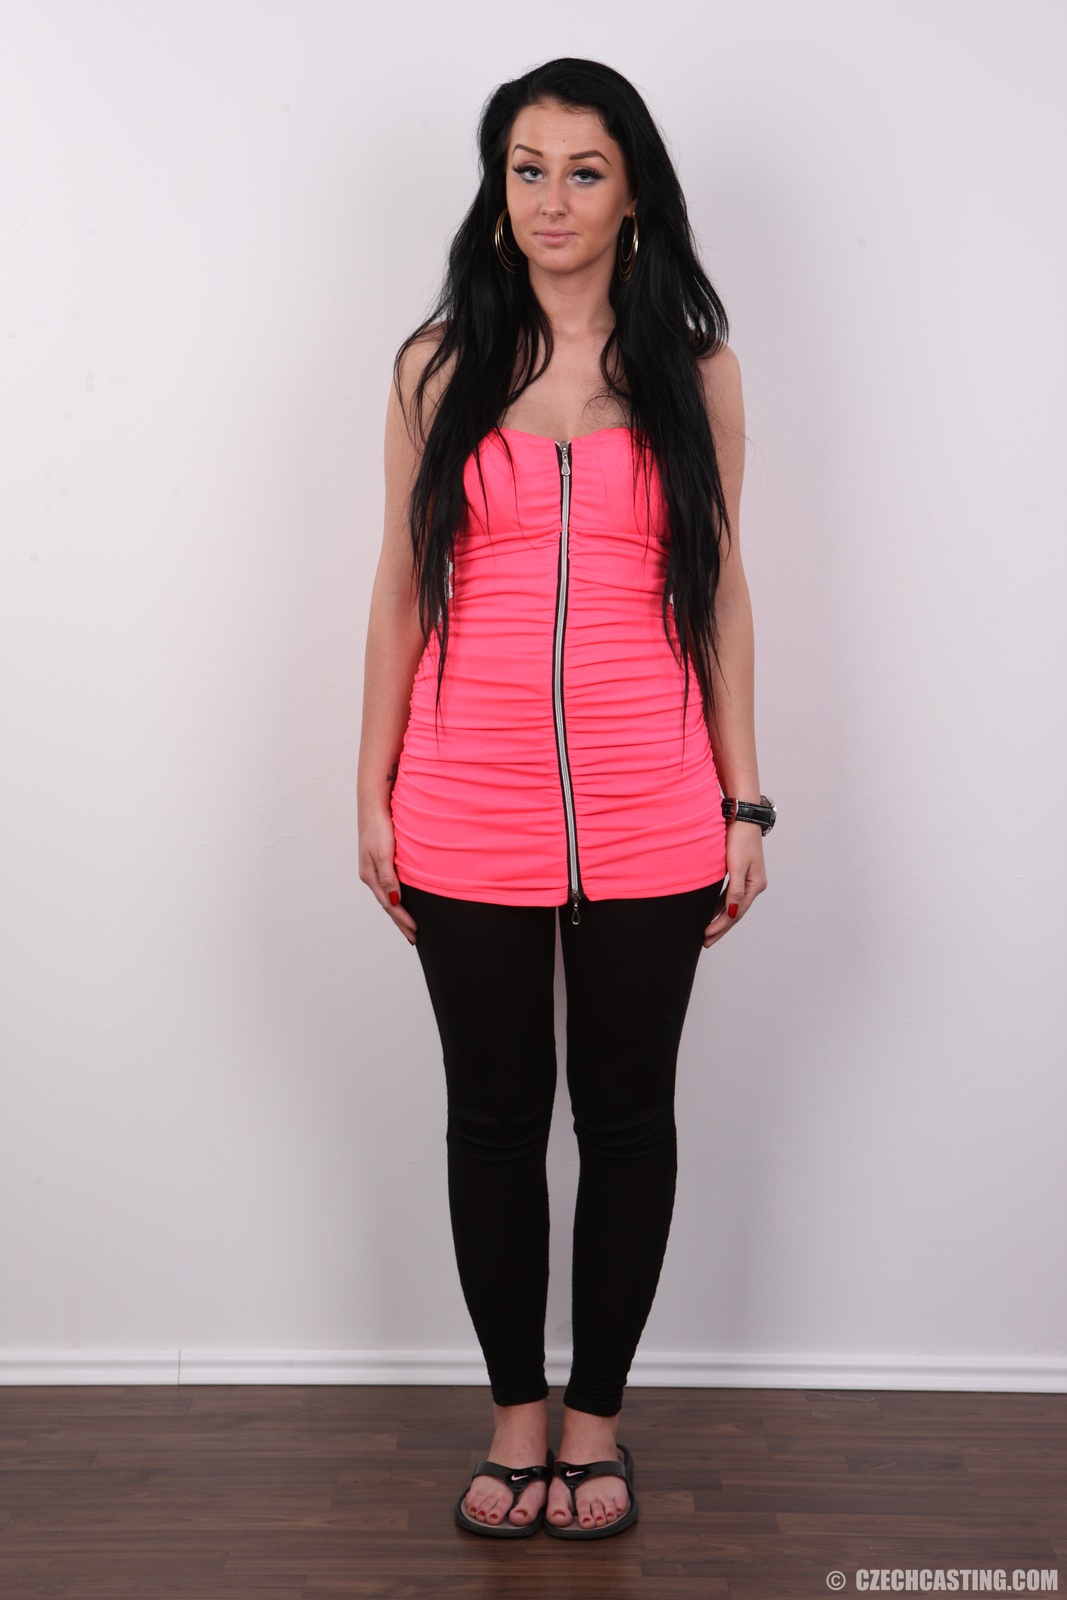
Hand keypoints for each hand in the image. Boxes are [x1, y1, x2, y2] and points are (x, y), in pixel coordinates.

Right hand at [358, 805, 417, 944]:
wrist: (373, 804)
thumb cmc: (378, 826)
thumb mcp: (384, 853)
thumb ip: (388, 878)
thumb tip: (394, 902)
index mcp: (370, 876)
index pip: (389, 905)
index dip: (402, 920)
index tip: (415, 933)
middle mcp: (370, 875)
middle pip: (387, 904)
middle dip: (400, 922)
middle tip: (413, 938)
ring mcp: (374, 868)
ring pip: (388, 896)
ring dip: (398, 912)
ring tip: (408, 925)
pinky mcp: (380, 860)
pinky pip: (389, 885)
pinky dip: (397, 897)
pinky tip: (402, 899)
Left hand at [703, 823, 767, 947]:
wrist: (742, 817)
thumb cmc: (739, 838)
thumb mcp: (736, 866)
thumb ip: (734, 891)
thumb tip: (732, 913)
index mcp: (755, 885)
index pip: (736, 913)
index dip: (721, 926)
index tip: (707, 936)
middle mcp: (754, 885)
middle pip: (735, 913)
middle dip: (720, 928)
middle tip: (706, 942)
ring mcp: (748, 879)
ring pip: (732, 905)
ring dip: (719, 918)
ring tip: (707, 931)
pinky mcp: (740, 872)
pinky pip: (729, 895)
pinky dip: (720, 905)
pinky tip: (711, 910)